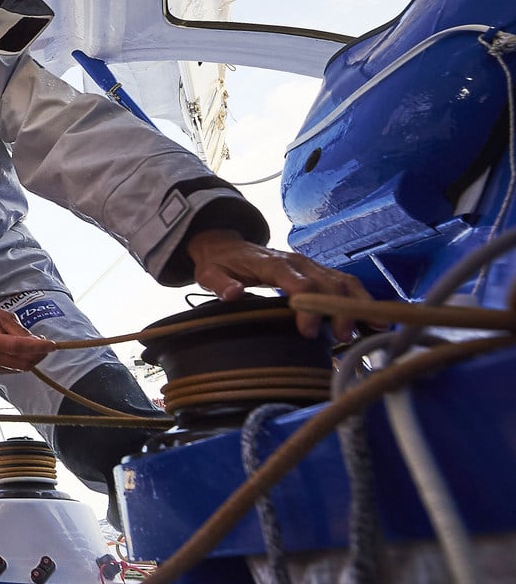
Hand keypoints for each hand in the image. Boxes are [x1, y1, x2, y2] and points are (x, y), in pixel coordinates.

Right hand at [0, 302, 56, 372]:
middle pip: (23, 362)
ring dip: (33, 358)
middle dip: (39, 355)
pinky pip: (14, 368)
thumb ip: (20, 331)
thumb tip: (38, 341)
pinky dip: (24, 361)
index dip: (37, 347)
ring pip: (21, 367)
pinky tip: (24, 350)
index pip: (18, 347)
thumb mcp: (3, 316)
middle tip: (46, 343)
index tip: (52, 344)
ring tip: (35, 344)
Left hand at [186, 229, 372, 340]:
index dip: (307, 306)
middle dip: (338, 309)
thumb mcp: (210, 273)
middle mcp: (298, 262)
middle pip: (327, 283)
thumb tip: (233, 294)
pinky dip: (360, 299)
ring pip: (343, 281)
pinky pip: (345, 283)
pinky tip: (373, 318)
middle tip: (343, 337)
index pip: (298, 283)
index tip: (309, 331)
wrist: (227, 246)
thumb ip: (220, 284)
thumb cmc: (220, 263)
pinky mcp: (318, 272)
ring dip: (357, 304)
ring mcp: (311, 266)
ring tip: (370, 328)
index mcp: (273, 263)